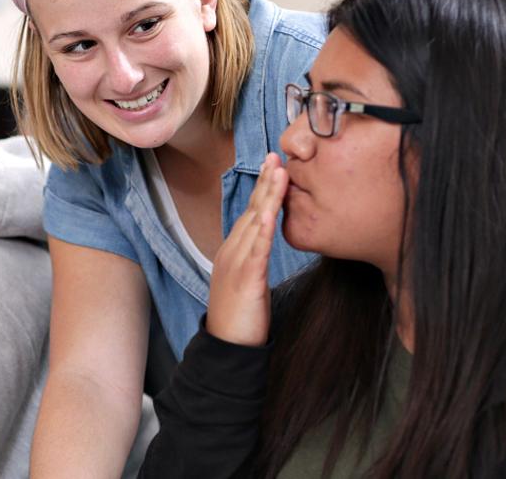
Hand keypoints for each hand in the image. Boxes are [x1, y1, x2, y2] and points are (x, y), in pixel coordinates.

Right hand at [206, 153, 287, 346]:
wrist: (227, 347)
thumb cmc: (242, 318)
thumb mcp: (250, 281)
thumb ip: (256, 259)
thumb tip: (267, 242)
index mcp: (234, 251)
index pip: (251, 213)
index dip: (263, 189)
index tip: (275, 166)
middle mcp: (232, 252)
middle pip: (251, 210)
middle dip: (266, 183)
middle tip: (278, 156)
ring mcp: (236, 264)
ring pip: (253, 224)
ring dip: (267, 197)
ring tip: (279, 173)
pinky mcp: (245, 281)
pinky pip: (255, 251)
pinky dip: (261, 230)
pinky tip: (267, 213)